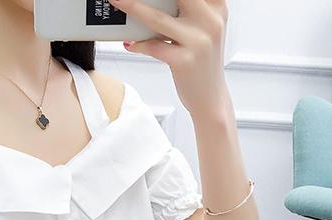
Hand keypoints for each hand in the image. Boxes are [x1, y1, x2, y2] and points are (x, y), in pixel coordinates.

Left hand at [107, 0, 228, 115]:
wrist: (211, 98)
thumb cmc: (200, 60)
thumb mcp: (201, 28)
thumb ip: (186, 10)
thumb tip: (149, 1)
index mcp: (217, 5)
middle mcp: (211, 19)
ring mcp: (199, 41)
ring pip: (157, 18)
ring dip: (131, 7)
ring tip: (114, 0)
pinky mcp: (185, 61)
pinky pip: (153, 46)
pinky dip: (138, 44)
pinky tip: (129, 42)